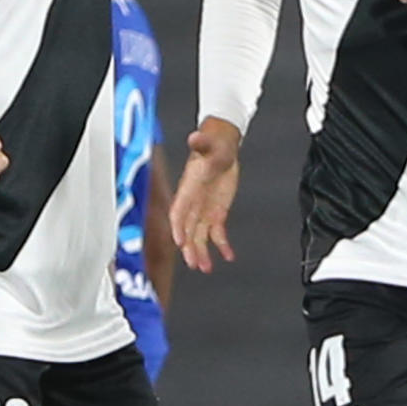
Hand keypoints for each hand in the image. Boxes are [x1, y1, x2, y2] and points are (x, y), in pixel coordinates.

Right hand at [171, 117, 240, 272]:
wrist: (221, 146)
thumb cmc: (213, 143)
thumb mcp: (210, 143)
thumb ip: (202, 143)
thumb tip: (195, 137)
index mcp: (188, 187)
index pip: (179, 210)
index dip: (178, 226)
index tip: (179, 241)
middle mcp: (193, 202)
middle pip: (187, 229)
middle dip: (189, 247)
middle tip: (194, 263)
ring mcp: (203, 209)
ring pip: (199, 236)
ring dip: (202, 252)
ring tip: (206, 268)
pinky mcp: (216, 213)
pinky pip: (217, 233)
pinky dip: (222, 246)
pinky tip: (228, 256)